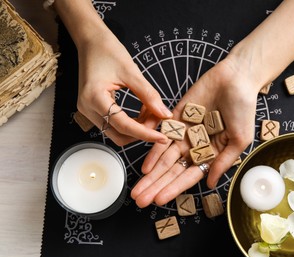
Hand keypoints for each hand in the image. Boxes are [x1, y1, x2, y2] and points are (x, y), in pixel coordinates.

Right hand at [76, 30, 171, 145]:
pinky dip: (131, 122)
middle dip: (142, 132)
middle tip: (159, 119)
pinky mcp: (93, 109)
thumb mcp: (132, 71)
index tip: (163, 137)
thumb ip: (149, 95)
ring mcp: (88, 110)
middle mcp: (87, 108)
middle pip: (119, 135)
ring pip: (117, 132)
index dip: (145, 133)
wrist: (91, 41)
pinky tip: (142, 110)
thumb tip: (164, 114)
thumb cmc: (108, 51)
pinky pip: (113, 123)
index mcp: (94, 98)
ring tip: (152, 112)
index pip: (123, 125)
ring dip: (137, 127)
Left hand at [131, 56, 261, 207]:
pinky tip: (145, 166)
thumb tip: (210, 184)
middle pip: (172, 170)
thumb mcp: (239, 140)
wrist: (236, 79)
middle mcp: (195, 146)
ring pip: (164, 158)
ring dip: (151, 174)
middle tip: (140, 200)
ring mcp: (184, 132)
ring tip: (138, 189)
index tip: (159, 200)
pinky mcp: (175, 117)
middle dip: (156, 186)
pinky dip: (153, 150)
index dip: (174, 188)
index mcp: (211, 154)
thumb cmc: (244, 109)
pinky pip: (162, 136)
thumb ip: (223, 162)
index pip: (189, 176)